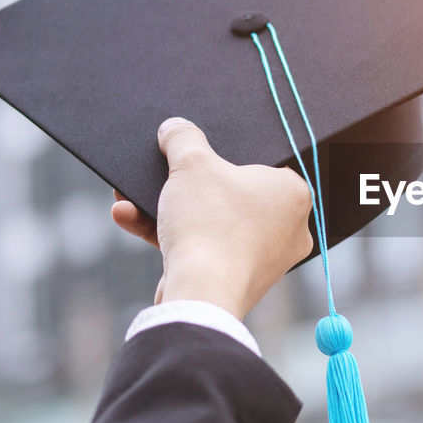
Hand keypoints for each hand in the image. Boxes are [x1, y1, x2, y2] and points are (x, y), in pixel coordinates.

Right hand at [110, 117, 314, 319]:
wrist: (200, 295)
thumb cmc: (210, 224)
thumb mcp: (191, 164)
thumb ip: (183, 138)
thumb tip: (174, 127)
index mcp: (294, 194)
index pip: (262, 162)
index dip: (225, 155)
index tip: (197, 152)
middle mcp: (288, 228)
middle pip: (230, 193)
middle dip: (185, 183)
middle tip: (163, 170)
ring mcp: (263, 257)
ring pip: (210, 221)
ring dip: (167, 207)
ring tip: (130, 195)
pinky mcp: (235, 279)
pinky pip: (201, 247)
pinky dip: (167, 233)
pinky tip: (128, 216)